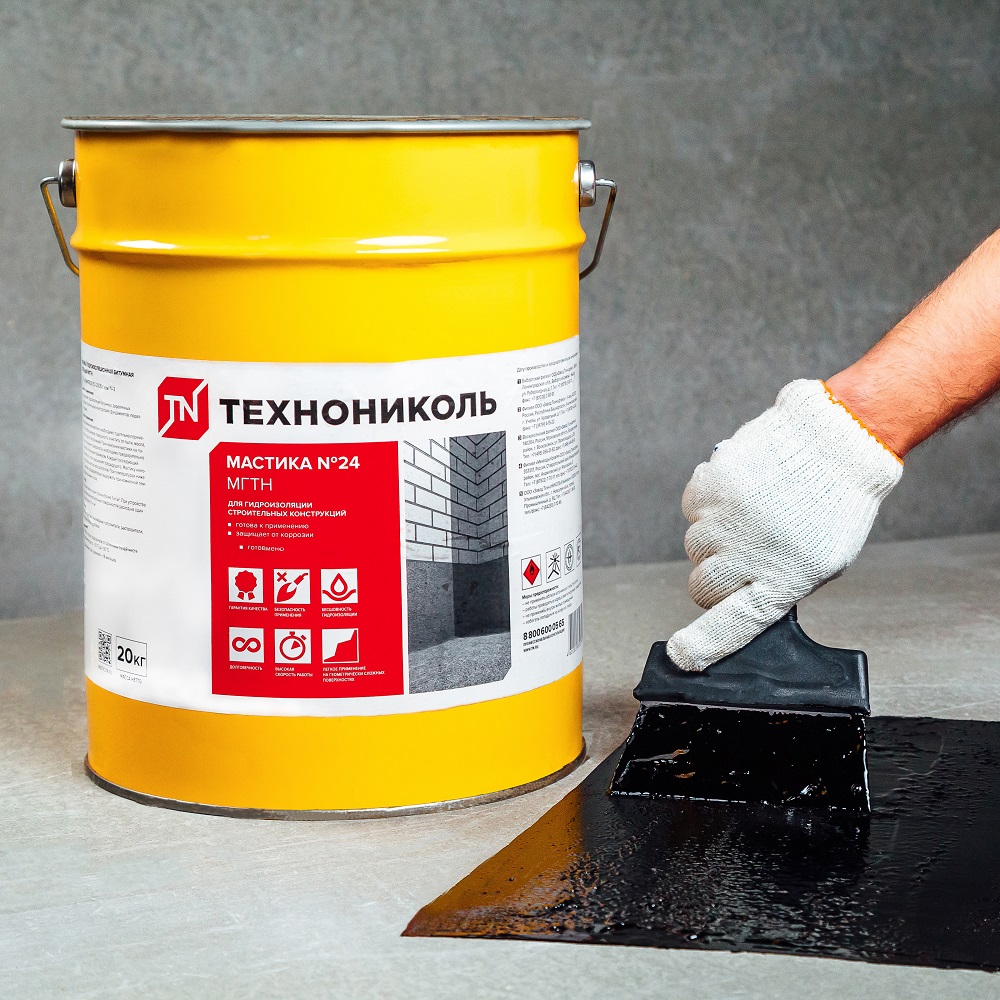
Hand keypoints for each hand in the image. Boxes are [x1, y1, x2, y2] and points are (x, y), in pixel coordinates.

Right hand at [666, 379, 902, 671]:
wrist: (835, 438)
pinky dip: (708, 504)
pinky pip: (691, 509)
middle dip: (715, 578)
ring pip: (694, 548)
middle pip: (703, 587)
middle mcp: (751, 552)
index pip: (735, 623)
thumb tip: (737, 599)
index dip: (705, 644)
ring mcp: (728, 518)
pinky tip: (740, 493)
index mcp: (786, 578)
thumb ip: (779, 585)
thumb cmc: (834, 503)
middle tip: (744, 556)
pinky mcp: (712, 485)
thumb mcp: (822, 560)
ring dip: (714, 537)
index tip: (681, 656)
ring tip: (752, 515)